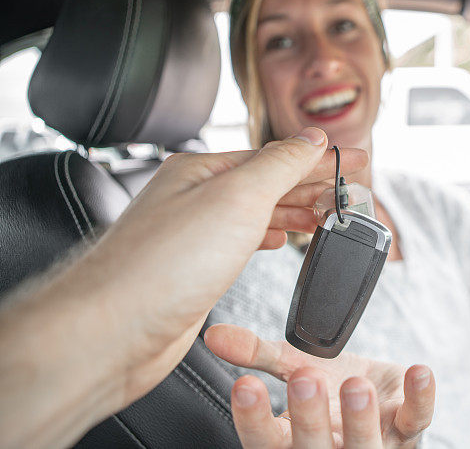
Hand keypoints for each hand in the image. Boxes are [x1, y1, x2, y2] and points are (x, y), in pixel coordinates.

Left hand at [100, 128, 367, 403]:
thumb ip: (279, 165)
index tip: (355, 158)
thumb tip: (310, 138)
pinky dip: (270, 235)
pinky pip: (243, 241)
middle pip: (269, 181)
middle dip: (313, 184)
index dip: (321, 158)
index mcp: (202, 170)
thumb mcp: (236, 199)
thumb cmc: (162, 265)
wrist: (113, 331)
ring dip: (296, 210)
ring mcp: (194, 233)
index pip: (276, 155)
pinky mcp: (195, 269)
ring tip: (328, 212)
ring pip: (257, 212)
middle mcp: (196, 197)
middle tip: (351, 188)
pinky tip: (280, 239)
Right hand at [204, 324, 434, 447]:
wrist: (380, 398)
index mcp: (293, 442)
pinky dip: (420, 397)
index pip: (265, 441)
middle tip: (305, 379)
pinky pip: (417, 418)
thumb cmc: (332, 392)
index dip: (253, 418)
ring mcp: (372, 446)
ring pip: (364, 445)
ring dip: (360, 417)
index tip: (246, 385)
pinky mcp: (408, 429)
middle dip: (309, 416)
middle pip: (313, 447)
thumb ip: (258, 353)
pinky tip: (417, 372)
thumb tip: (214, 333)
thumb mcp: (293, 368)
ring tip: (356, 384)